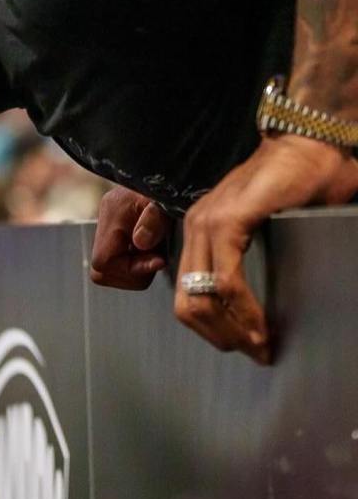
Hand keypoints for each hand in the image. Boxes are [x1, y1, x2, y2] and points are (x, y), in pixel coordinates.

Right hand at [90, 187, 171, 289]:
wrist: (168, 170)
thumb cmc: (167, 183)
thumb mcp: (165, 201)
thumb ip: (154, 221)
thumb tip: (141, 244)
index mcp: (112, 214)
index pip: (102, 262)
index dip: (129, 269)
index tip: (158, 261)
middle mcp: (105, 223)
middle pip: (101, 271)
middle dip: (131, 273)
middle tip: (156, 258)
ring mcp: (109, 229)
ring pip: (110, 270)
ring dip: (136, 269)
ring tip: (157, 250)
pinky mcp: (117, 233)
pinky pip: (119, 262)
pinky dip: (138, 262)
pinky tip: (153, 248)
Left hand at [176, 135, 357, 361]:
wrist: (311, 144)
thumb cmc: (299, 185)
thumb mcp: (261, 229)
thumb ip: (244, 258)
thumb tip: (248, 307)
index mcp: (199, 232)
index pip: (187, 295)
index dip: (211, 330)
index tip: (243, 346)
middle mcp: (195, 229)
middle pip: (187, 305)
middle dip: (220, 338)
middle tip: (254, 353)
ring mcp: (206, 224)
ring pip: (202, 299)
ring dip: (232, 331)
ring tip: (261, 347)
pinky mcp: (228, 222)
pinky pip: (226, 282)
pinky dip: (244, 311)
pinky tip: (262, 327)